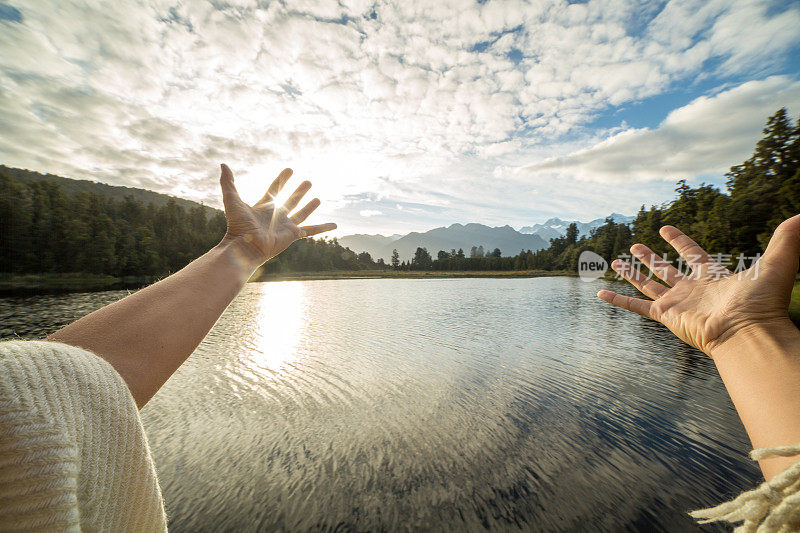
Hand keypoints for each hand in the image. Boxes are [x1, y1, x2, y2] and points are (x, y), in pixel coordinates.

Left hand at [218, 164, 335, 266]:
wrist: (245, 246)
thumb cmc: (238, 226)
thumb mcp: (232, 200)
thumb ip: (228, 183)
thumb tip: (223, 165)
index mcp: (263, 207)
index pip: (275, 189)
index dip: (282, 179)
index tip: (289, 170)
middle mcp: (276, 216)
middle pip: (290, 200)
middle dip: (299, 191)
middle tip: (308, 182)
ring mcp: (286, 225)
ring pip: (301, 213)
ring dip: (309, 205)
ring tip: (317, 198)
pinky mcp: (294, 234)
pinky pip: (312, 230)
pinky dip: (324, 228)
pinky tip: (335, 225)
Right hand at [598, 213, 799, 356]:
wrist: (748, 333)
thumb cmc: (763, 303)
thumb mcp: (776, 264)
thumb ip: (786, 240)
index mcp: (713, 276)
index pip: (692, 253)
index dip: (679, 240)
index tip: (665, 228)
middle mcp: (692, 290)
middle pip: (666, 270)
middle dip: (651, 258)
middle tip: (635, 246)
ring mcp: (678, 303)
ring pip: (648, 284)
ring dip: (632, 274)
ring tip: (614, 262)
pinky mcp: (667, 316)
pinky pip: (637, 307)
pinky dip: (619, 302)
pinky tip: (601, 295)